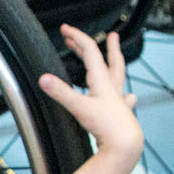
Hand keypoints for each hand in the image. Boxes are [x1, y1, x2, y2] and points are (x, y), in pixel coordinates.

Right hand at [40, 26, 140, 158]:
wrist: (124, 144)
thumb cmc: (106, 126)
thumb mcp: (79, 108)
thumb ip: (60, 92)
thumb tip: (43, 79)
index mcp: (101, 79)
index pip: (89, 50)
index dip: (77, 36)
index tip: (65, 29)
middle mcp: (111, 85)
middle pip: (105, 57)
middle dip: (92, 44)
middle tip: (82, 35)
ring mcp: (117, 98)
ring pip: (117, 73)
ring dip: (114, 59)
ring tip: (115, 51)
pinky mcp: (119, 111)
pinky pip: (123, 97)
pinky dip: (124, 93)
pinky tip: (129, 96)